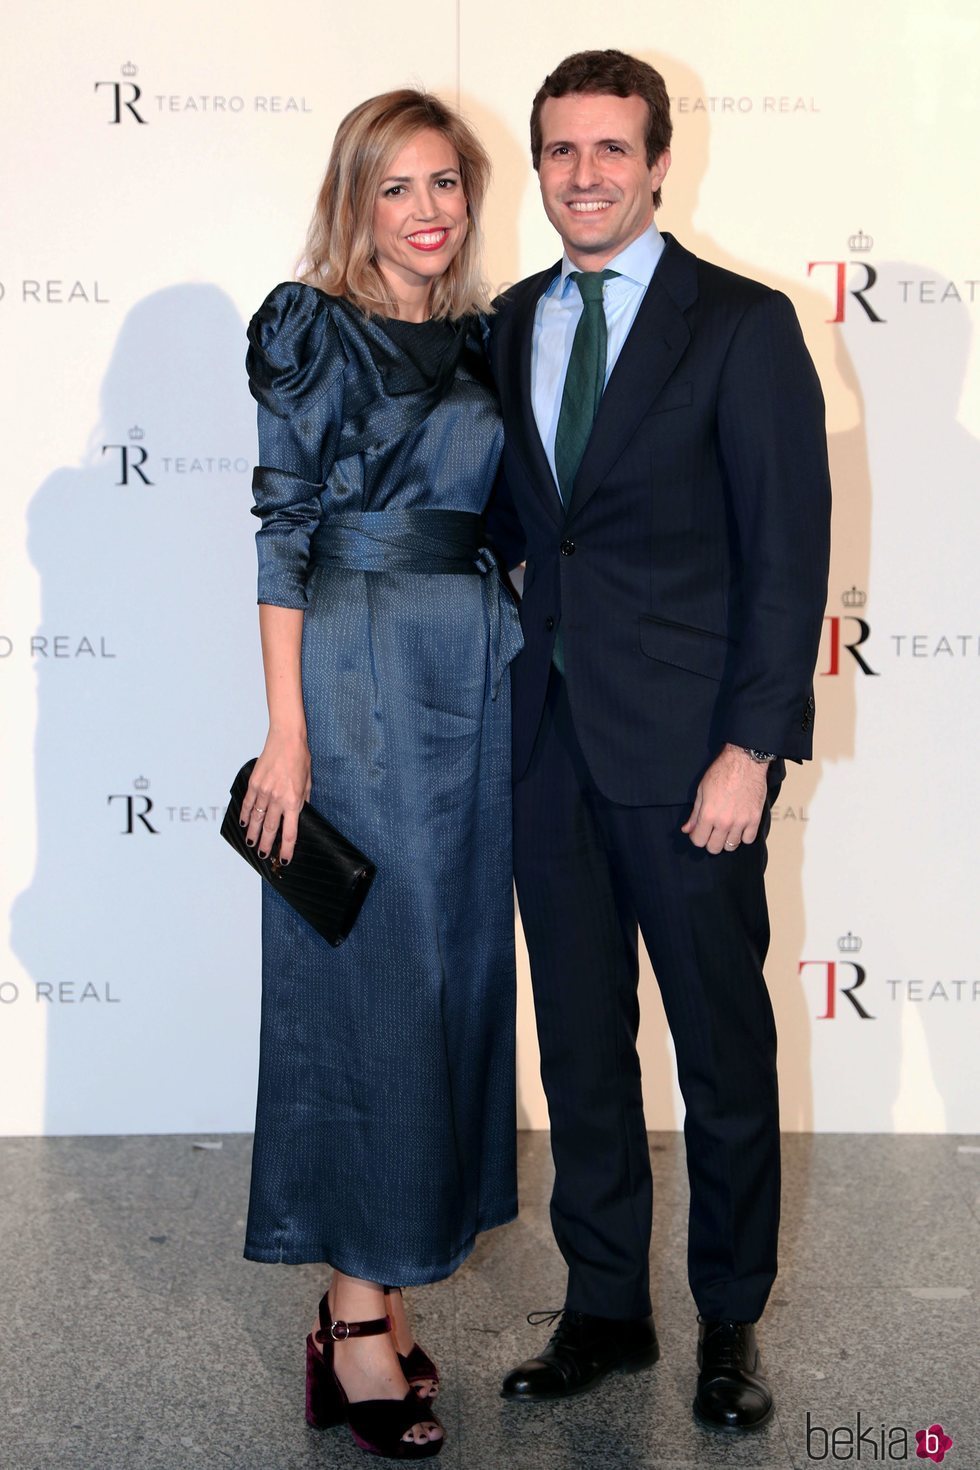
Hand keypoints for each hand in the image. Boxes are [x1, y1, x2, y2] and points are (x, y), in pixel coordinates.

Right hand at [240, 732, 311, 864]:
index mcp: (294, 801)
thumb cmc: (300, 758)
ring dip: (254, 833)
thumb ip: (303, 800)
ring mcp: (264, 791)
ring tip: (252, 843)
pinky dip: (245, 815)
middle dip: (267, 845)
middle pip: (270, 829)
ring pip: (257, 819)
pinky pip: (248, 803)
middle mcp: (278, 798)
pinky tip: (244, 823)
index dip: (287, 848)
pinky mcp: (254, 783)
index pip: (290, 832)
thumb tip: (299, 814)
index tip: (285, 858)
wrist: (286, 739)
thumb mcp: (308, 782)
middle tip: (264, 854)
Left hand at [681, 744, 768, 854]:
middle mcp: (724, 822)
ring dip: (727, 840)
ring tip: (726, 829)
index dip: (696, 837)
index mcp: (708, 814)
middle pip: (714, 848)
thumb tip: (687, 829)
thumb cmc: (722, 772)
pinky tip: (739, 827)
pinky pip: (749, 839)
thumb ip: (695, 814)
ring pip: (731, 846)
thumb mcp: (701, 791)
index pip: (699, 841)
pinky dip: (744, 836)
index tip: (699, 832)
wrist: (744, 762)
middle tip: (712, 832)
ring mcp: (741, 822)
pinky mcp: (755, 819)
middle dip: (710, 842)